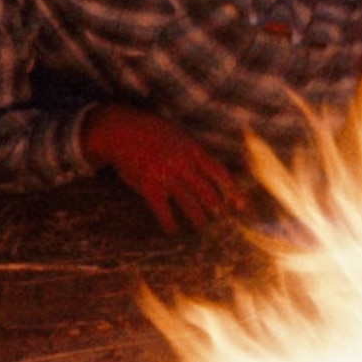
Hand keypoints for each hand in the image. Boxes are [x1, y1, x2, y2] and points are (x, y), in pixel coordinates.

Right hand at [80, 104, 246, 233]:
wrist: (122, 130)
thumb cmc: (151, 132)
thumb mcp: (178, 134)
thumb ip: (193, 151)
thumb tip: (210, 168)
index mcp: (192, 149)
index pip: (218, 172)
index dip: (231, 190)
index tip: (239, 204)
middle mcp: (182, 163)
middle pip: (206, 191)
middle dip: (217, 207)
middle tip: (222, 218)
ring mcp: (166, 175)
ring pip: (188, 202)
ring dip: (197, 218)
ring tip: (202, 227)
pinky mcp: (149, 186)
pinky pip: (163, 209)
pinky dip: (169, 222)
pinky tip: (172, 231)